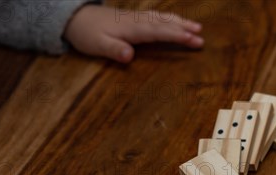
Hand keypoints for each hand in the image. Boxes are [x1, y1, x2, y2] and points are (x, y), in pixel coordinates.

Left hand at [64, 5, 203, 62]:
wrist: (74, 17)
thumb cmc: (86, 33)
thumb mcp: (96, 45)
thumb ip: (114, 50)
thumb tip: (129, 55)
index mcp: (131, 28)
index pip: (158, 31)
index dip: (176, 35)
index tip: (192, 40)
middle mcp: (137, 21)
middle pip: (164, 24)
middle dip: (184, 29)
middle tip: (201, 37)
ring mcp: (136, 18)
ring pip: (162, 18)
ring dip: (180, 22)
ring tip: (197, 28)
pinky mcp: (134, 19)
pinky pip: (157, 16)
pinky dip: (170, 19)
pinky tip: (176, 21)